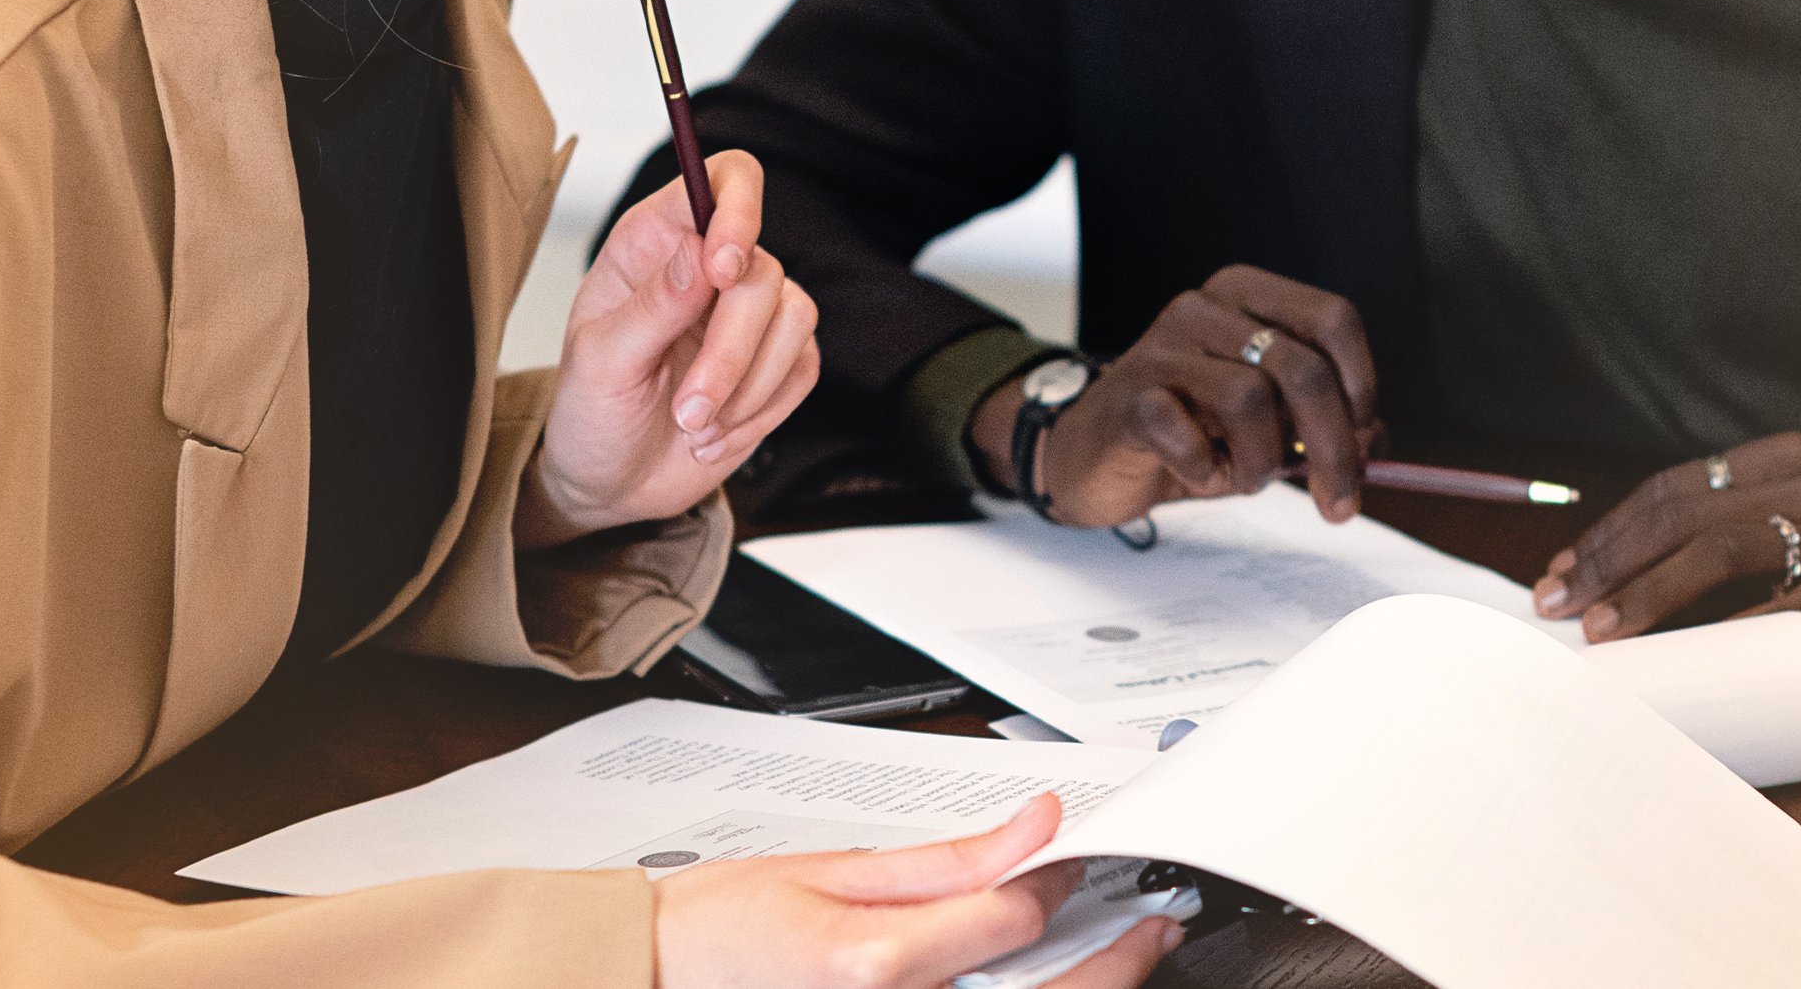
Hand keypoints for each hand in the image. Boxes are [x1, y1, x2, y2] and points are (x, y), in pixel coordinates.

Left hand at [523, 152, 819, 548]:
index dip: (738, 209)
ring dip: (746, 388)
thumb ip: (651, 306)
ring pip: (794, 319)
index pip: (721, 181)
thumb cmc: (592, 412)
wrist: (613, 484)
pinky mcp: (778, 360)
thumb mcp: (600, 362)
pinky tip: (715, 434)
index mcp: (655, 243)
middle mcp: (709, 267)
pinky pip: (803, 367)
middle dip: (730, 352)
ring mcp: (749, 313)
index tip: (724, 268)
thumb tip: (698, 252)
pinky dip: (761, 411)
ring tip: (693, 426)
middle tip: (687, 408)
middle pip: (762, 272)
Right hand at [653, 793, 1182, 988]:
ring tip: (1117, 965)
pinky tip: (1041, 988)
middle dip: (1117, 967)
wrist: (650, 979)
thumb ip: (946, 859)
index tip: (1085, 861)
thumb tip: (1033, 827)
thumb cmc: (722, 929)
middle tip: (1150, 932)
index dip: (1064, 884)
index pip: (1013, 921)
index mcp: (876, 964)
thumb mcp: (834, 871)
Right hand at [971, 266, 1380, 527]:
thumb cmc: (1187, 433)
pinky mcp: (1130, 395)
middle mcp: (1205, 308)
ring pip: (1253, 400)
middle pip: (1303, 369)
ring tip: (1239, 475)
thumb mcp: (1268, 426)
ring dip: (1260, 461)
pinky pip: (1190, 435)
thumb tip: (1373, 442)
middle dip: (1332, 447)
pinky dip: (1205, 470)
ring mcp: (1161, 347)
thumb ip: (1324, 423)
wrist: (1095, 456)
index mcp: (1247, 297)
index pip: (1333, 319)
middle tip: (1336, 499)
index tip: (1363, 436)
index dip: (1362, 382)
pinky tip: (1193, 472)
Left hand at [1530, 432, 1800, 645]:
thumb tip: (1675, 570)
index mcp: (1785, 457)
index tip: (1561, 571)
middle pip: (1678, 515)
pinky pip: (1789, 605)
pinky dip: (1732, 629)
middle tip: (1555, 605)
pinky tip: (1691, 653)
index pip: (1670, 488)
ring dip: (1649, 592)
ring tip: (1600, 629)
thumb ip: (1765, 521)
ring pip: (1718, 552)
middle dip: (1606, 561)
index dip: (1609, 531)